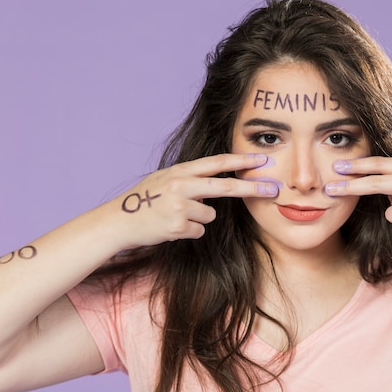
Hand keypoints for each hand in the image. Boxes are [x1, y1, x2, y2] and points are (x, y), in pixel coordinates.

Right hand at [113, 153, 277, 247]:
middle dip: (252, 187)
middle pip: (226, 186)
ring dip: (198, 219)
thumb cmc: (144, 200)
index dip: (241, 161)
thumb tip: (216, 180)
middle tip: (273, 189)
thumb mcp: (164, 180)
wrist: (118, 221)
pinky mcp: (178, 226)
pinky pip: (198, 230)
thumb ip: (189, 178)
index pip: (217, 163)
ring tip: (175, 217)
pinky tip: (171, 227)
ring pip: (210, 215)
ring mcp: (180, 206)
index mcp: (180, 171)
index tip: (262, 159)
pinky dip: (188, 231)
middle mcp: (181, 185)